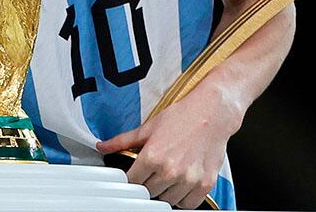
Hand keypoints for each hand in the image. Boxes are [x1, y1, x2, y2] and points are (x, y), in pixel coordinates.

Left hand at [97, 86, 239, 208]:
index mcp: (153, 156)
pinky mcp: (205, 184)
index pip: (131, 183)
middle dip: (146, 185)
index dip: (130, 180)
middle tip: (151, 173)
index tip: (133, 176)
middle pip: (148, 193)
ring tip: (167, 177)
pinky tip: (181, 185)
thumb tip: (103, 146)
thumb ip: (123, 141)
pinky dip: (183, 199)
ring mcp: (189, 179)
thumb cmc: (183, 117)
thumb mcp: (148, 127)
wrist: (212, 113)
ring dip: (165, 192)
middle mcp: (170, 170)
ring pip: (167, 200)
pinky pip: (188, 204)